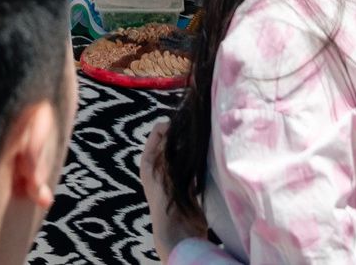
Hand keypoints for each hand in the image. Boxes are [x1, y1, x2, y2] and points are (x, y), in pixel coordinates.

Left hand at [138, 121, 200, 257]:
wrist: (177, 231)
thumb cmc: (164, 200)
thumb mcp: (159, 170)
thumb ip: (164, 148)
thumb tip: (169, 124)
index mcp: (148, 162)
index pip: (158, 132)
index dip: (169, 125)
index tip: (184, 124)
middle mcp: (160, 167)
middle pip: (172, 141)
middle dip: (183, 135)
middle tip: (197, 130)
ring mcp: (175, 176)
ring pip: (184, 153)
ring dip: (192, 147)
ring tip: (204, 140)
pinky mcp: (189, 185)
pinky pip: (194, 165)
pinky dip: (199, 159)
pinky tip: (208, 155)